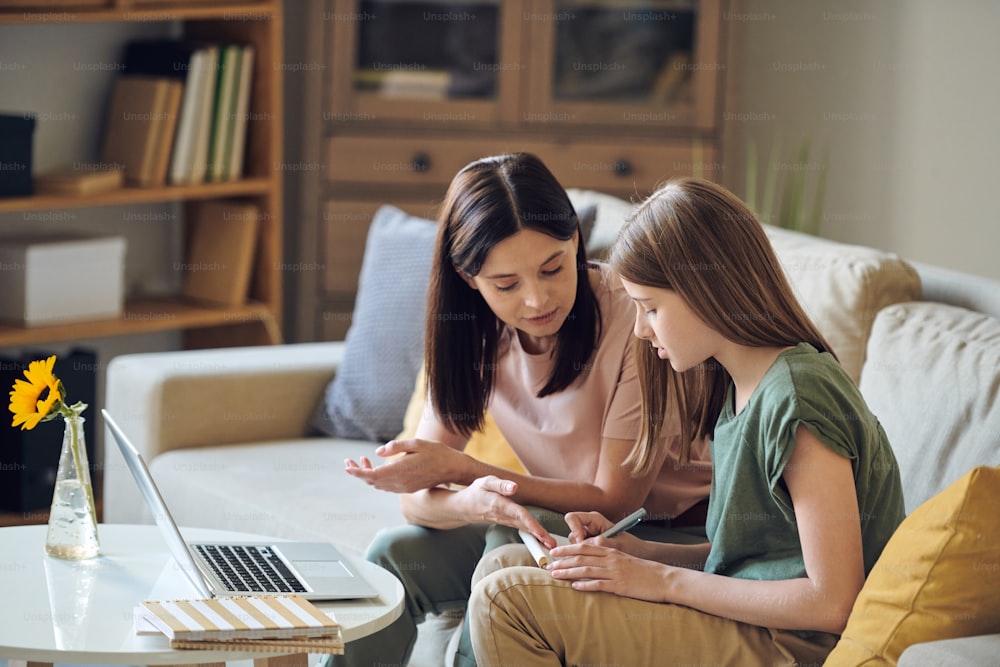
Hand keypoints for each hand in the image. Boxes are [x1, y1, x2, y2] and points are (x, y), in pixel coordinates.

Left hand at [344, 438, 462, 492]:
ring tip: (361, 461)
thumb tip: (378, 452)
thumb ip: (396, 447)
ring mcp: (404, 487)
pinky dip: (377, 479)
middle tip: (348, 461)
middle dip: (358, 472)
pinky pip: (386, 487)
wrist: (453, 469)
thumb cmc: (437, 453)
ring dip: (367, 476)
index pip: (372, 475)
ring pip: (378, 485)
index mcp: (400, 471)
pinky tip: (376, 468)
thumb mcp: (417, 443)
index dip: (357, 472)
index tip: (346, 467)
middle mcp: (400, 482)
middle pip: (372, 481)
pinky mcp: (407, 488)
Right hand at [456, 476, 555, 548]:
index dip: (530, 523)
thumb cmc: (477, 491)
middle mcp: (504, 516)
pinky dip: (534, 535)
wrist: (465, 507)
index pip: (518, 514)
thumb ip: (501, 485)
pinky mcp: (509, 523)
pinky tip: (544, 540)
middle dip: (538, 536)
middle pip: (525, 526)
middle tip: (553, 546)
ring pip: (525, 530)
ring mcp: (506, 521)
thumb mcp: (485, 482)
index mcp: (500, 505)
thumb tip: (515, 487)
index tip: (540, 533)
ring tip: (553, 545)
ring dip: (538, 538)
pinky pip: (522, 529)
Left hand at [547, 542, 669, 601]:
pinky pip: (600, 585)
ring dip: (569, 573)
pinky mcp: (620, 586)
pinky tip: (574, 587)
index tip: (555, 551)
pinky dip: (586, 586)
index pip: (585, 547)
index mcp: (612, 551)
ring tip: (556, 575)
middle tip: (549, 565)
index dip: (568, 548)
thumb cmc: (644, 571)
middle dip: (563, 561)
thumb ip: (609, 558)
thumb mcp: (625, 559)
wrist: (664, 579)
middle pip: (582, 558)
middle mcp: (611, 559)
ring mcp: (615, 572)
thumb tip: (592, 562)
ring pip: (587, 570)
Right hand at [564, 511, 646, 556]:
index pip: (572, 518)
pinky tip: (587, 567)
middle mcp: (589, 527)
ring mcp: (587, 538)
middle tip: (582, 556)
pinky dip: (581, 562)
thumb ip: (602, 542)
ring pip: (573, 546)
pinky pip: (579, 554)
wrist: (638, 553)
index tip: (580, 540)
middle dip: (574, 547)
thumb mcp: (618, 543)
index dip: (574, 529)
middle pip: (571, 533)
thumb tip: (589, 543)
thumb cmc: (630, 545)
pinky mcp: (589, 549)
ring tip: (590, 562)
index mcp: (595, 519)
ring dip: (578, 556)